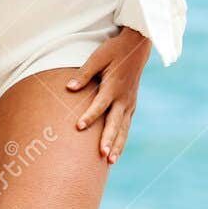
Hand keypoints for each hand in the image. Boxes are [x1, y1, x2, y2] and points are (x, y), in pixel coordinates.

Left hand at [65, 27, 151, 164]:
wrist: (137, 47)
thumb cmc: (114, 50)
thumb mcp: (98, 57)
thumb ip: (84, 74)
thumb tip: (69, 88)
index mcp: (113, 87)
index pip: (100, 105)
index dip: (89, 116)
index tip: (79, 127)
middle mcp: (124, 98)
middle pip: (115, 123)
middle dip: (109, 140)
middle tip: (103, 156)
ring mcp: (130, 103)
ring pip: (123, 129)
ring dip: (118, 145)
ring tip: (110, 161)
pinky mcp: (131, 105)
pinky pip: (126, 126)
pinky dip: (122, 139)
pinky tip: (116, 151)